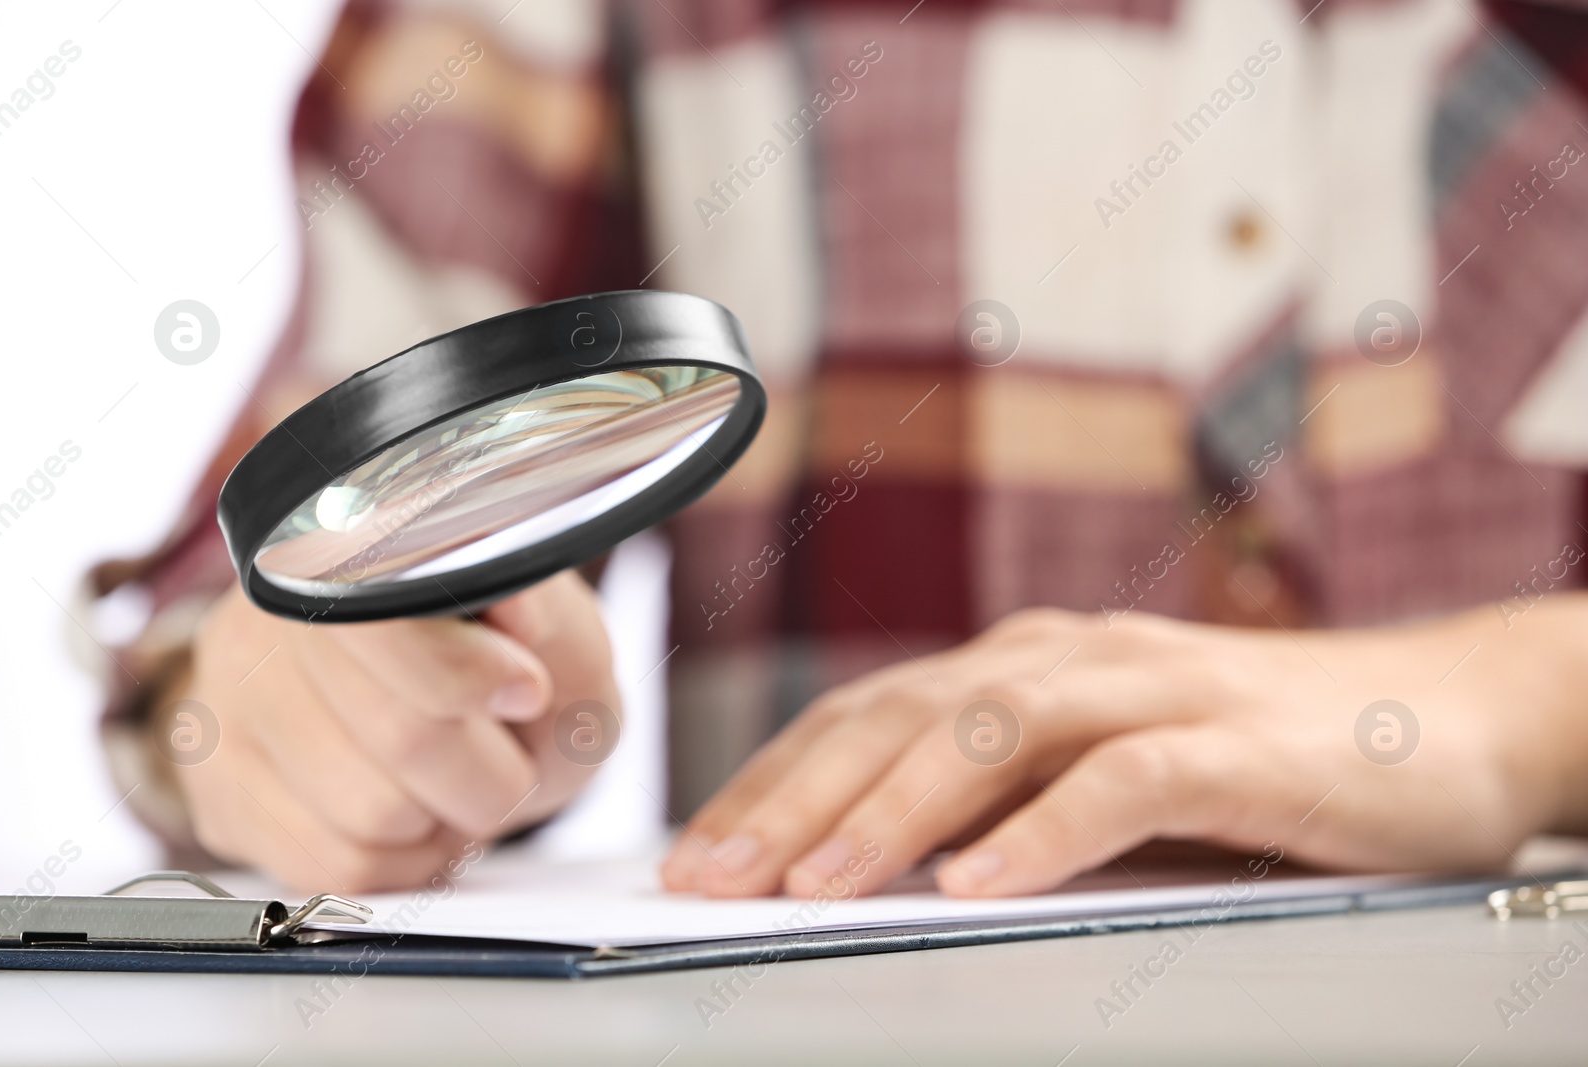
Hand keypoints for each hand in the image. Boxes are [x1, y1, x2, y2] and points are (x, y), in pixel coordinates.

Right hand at [173, 571, 616, 891]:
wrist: (444, 711)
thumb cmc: (503, 667)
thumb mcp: (558, 635)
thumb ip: (550, 620)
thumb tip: (518, 607)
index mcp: (348, 549)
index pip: (386, 625)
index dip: (470, 677)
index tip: (526, 691)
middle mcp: (266, 619)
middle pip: (400, 736)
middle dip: (489, 770)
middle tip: (507, 753)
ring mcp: (228, 704)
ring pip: (369, 816)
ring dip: (446, 819)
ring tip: (455, 781)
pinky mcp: (219, 788)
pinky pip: (332, 867)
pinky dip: (401, 860)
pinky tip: (413, 816)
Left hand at [662, 598, 1587, 897]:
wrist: (1446, 715)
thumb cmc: (1256, 755)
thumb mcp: (1099, 772)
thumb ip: (1003, 799)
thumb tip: (869, 867)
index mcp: (1024, 665)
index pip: (868, 714)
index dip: (773, 780)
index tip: (694, 850)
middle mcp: (1072, 659)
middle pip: (904, 718)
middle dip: (794, 800)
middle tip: (705, 875)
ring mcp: (1156, 690)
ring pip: (994, 735)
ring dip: (893, 811)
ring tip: (809, 885)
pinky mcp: (1241, 741)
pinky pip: (1127, 779)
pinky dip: (1047, 829)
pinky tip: (981, 884)